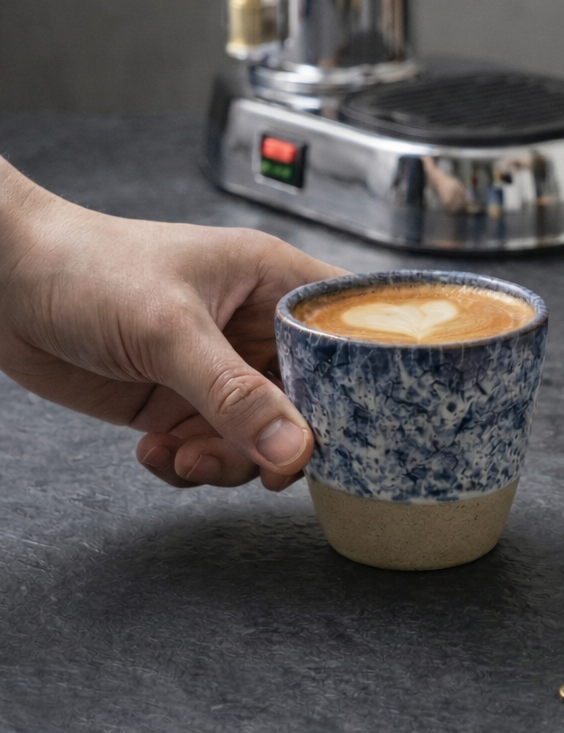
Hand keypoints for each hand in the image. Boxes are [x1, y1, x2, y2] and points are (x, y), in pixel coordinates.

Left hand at [0, 160, 343, 489]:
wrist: (2, 285)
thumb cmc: (89, 268)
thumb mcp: (170, 331)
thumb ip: (234, 395)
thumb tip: (295, 451)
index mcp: (272, 280)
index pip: (343, 328)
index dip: (358, 377)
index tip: (352, 427)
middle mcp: (253, 325)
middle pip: (307, 398)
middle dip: (280, 440)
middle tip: (255, 464)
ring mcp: (218, 367)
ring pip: (259, 435)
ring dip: (227, 460)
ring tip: (183, 457)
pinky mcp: (180, 399)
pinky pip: (211, 448)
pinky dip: (187, 464)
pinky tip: (153, 452)